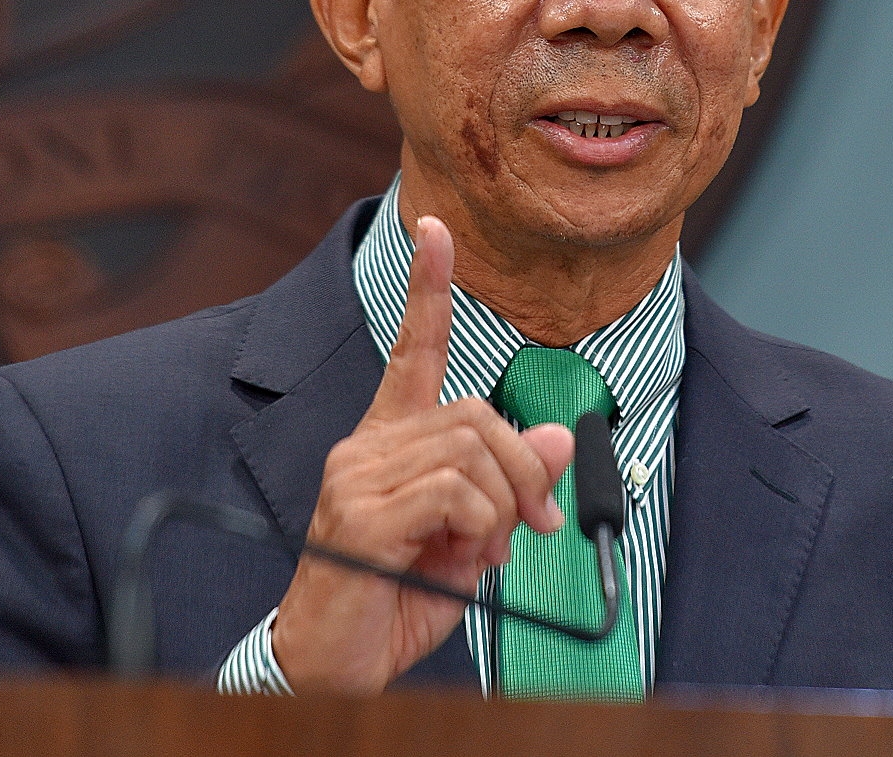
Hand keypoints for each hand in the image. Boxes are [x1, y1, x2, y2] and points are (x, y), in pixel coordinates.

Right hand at [270, 216, 574, 692]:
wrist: (334, 665)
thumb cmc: (397, 597)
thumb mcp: (473, 536)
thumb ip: (511, 484)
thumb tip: (558, 438)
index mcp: (391, 441)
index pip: (413, 349)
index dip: (428, 286)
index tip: (436, 228)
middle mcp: (368, 446)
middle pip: (475, 412)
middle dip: (524, 467)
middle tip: (535, 525)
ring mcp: (358, 477)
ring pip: (470, 449)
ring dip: (504, 503)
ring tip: (489, 549)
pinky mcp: (362, 515)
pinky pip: (454, 490)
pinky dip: (480, 523)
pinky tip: (462, 555)